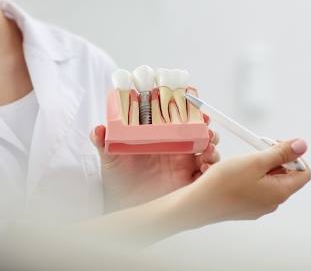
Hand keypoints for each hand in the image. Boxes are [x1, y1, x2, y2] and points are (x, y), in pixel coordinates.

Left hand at [90, 122, 219, 211]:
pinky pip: (206, 174)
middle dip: (207, 127)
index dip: (191, 111)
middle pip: (200, 133)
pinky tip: (205, 168)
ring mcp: (184, 165)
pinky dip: (210, 169)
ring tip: (208, 147)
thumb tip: (98, 129)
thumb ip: (102, 141)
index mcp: (162, 138)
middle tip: (206, 126)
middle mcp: (177, 149)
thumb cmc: (117, 178)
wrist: (121, 205)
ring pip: (207, 150)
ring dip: (212, 146)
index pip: (181, 119)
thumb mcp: (109, 156)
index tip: (194, 105)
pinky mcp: (188, 182)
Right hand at [179, 139, 310, 225]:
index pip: (303, 172)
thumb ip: (281, 152)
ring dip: (262, 166)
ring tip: (245, 160)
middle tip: (258, 149)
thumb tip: (302, 146)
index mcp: (280, 192)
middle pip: (286, 175)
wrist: (199, 203)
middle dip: (276, 158)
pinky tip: (236, 172)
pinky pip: (257, 188)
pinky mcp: (246, 207)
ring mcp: (259, 206)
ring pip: (270, 180)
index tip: (277, 146)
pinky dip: (252, 176)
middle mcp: (273, 202)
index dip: (294, 156)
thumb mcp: (256, 161)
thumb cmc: (224, 184)